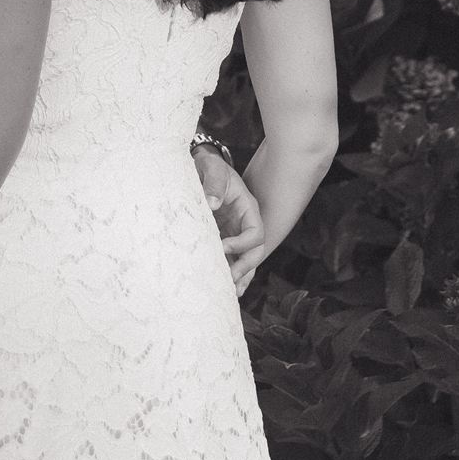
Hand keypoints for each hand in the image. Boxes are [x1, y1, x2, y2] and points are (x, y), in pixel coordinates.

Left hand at [193, 148, 264, 296]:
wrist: (202, 166)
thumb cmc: (209, 166)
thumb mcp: (212, 168)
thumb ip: (212, 183)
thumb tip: (211, 204)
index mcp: (248, 208)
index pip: (255, 233)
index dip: (242, 244)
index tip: (222, 246)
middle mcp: (246, 223)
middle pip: (256, 251)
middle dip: (244, 267)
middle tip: (228, 279)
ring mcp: (237, 232)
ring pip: (247, 260)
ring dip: (241, 277)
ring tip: (230, 293)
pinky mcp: (225, 238)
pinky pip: (234, 260)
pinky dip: (232, 274)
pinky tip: (227, 289)